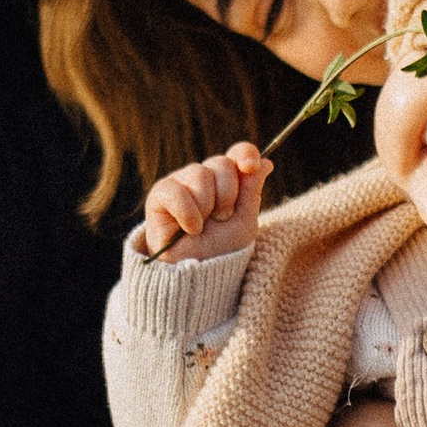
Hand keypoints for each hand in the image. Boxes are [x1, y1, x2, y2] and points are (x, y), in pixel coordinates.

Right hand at [138, 141, 270, 262]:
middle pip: (221, 163)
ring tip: (201, 227)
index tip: (250, 167)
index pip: (238, 153)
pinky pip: (176, 191)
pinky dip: (187, 214)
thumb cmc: (220, 249)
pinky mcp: (160, 195)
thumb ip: (252, 191)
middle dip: (227, 194)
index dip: (245, 154)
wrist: (196, 274)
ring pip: (199, 174)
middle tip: (221, 218)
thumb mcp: (244, 221)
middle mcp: (204, 177)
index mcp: (227, 180)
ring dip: (206, 207)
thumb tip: (266, 161)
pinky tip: (188, 229)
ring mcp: (181, 182)